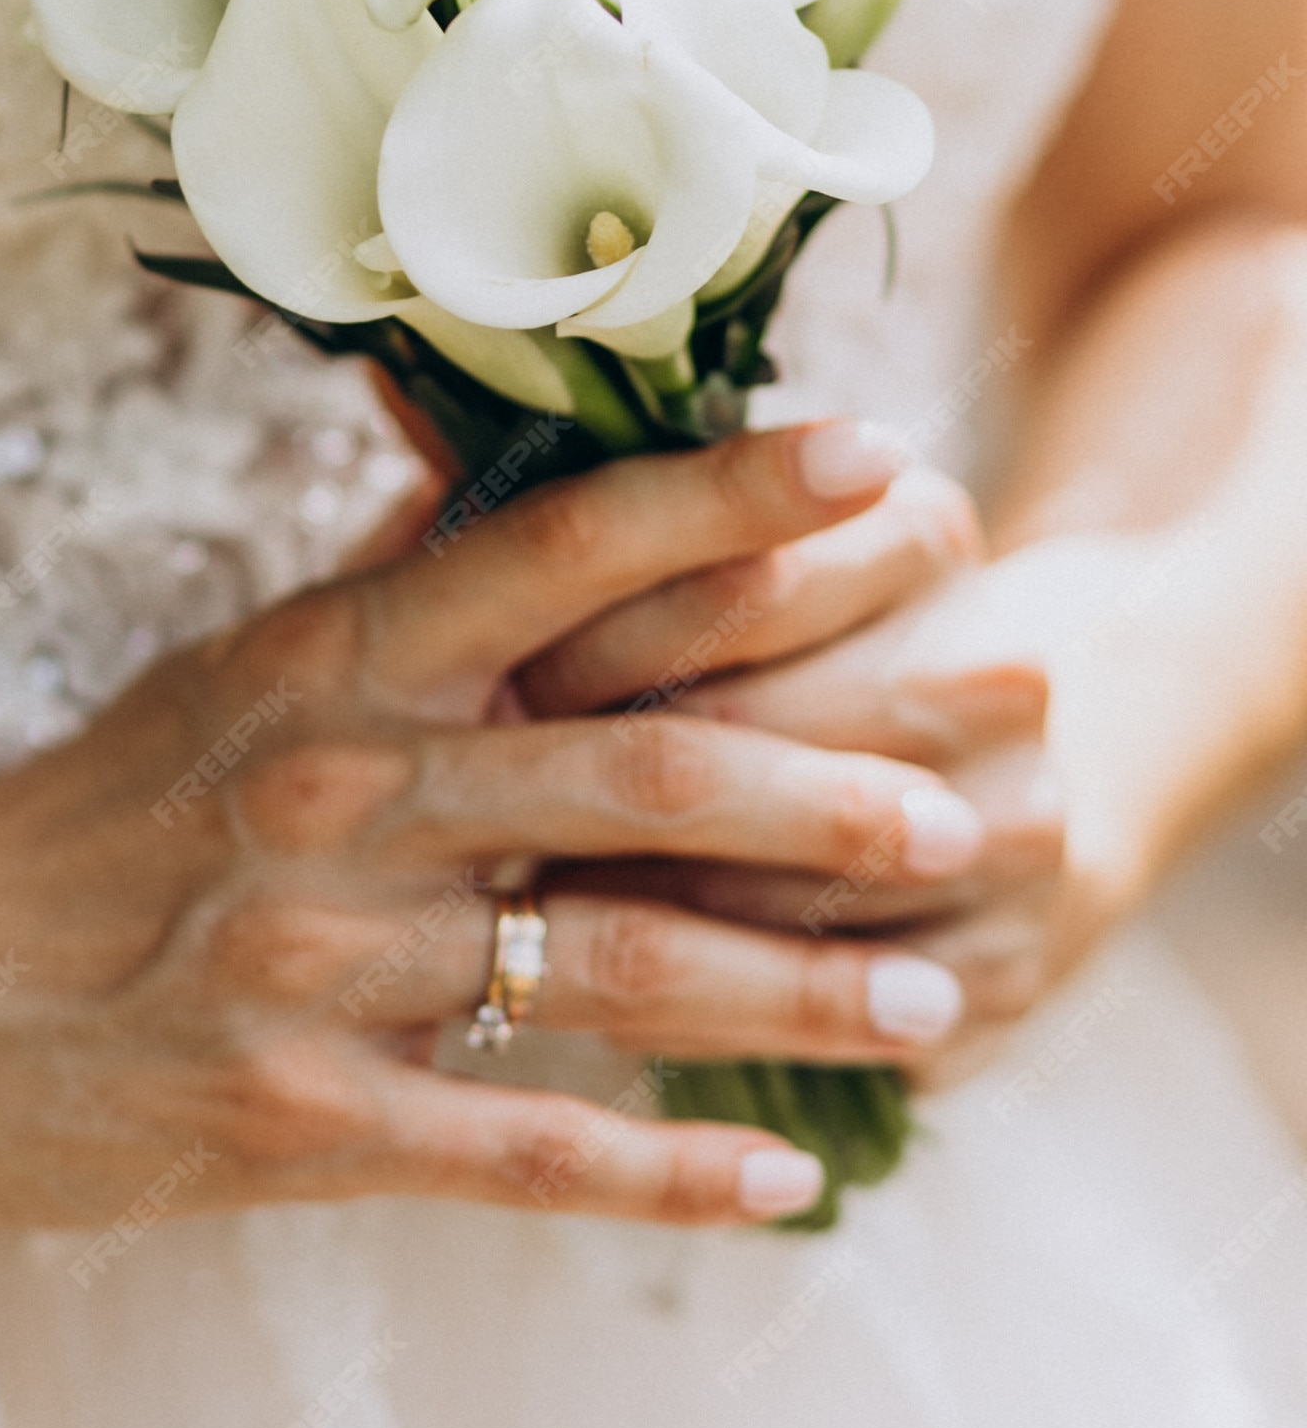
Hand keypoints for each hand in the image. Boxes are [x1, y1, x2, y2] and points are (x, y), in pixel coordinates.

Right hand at [0, 425, 1038, 1229]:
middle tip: (985, 792)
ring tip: (938, 998)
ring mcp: (326, 966)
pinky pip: (525, 1149)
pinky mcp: (301, 1122)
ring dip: (800, 988)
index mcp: (327, 666)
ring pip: (615, 970)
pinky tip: (784, 1182)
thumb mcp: (227, 678)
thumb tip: (535, 513)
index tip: (883, 463)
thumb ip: (389, 611)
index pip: (562, 554)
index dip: (733, 502)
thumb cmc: (72, 819)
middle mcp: (342, 795)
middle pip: (644, 774)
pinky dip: (668, 1171)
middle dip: (838, 783)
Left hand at [515, 463, 1067, 1085]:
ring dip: (635, 901)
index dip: (592, 638)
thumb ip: (580, 506)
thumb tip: (406, 412)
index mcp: (917, 531)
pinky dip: (707, 1015)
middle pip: (758, 733)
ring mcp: (1020, 824)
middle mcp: (995, 667)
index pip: (735, 578)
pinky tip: (596, 1012)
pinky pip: (820, 1005)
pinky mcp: (1007, 966)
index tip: (483, 675)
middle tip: (465, 805)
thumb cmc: (768, 648)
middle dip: (594, 773)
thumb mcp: (705, 553)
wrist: (967, 783)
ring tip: (503, 908)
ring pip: (785, 881)